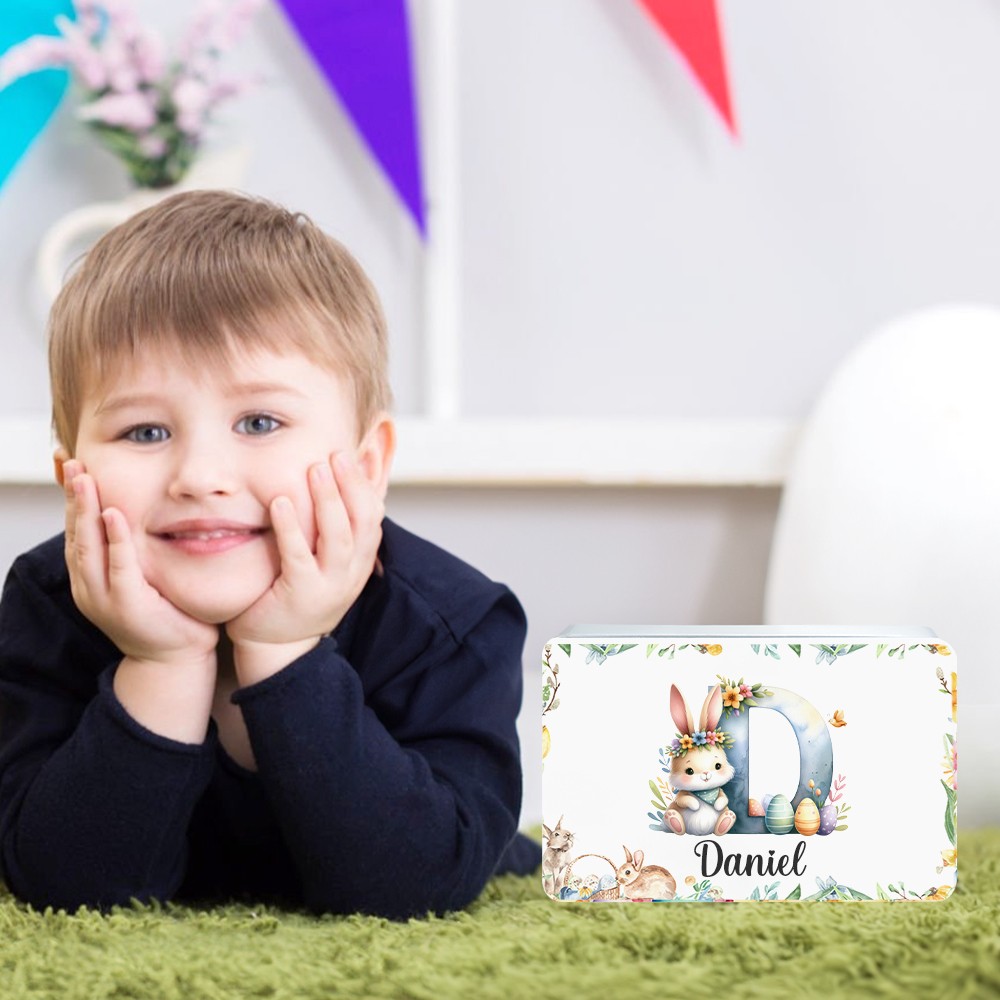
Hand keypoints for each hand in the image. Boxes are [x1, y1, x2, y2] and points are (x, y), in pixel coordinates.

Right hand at [62, 460, 219, 666]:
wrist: (174, 662)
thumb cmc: (165, 615)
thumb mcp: (141, 576)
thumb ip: (131, 549)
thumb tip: (132, 512)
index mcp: (90, 578)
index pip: (76, 530)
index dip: (72, 498)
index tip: (70, 466)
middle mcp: (88, 586)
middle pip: (75, 533)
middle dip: (73, 496)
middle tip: (72, 462)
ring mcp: (104, 598)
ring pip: (88, 546)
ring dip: (86, 510)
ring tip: (85, 478)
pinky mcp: (127, 606)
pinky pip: (120, 567)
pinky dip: (115, 540)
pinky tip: (113, 515)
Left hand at [226, 452, 383, 681]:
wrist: (277, 648)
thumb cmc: (295, 594)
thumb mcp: (324, 559)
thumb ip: (332, 527)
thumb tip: (338, 483)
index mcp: (359, 560)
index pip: (374, 515)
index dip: (366, 483)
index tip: (353, 454)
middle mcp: (351, 572)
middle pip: (362, 520)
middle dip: (351, 484)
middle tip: (335, 454)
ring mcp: (330, 585)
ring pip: (339, 536)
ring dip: (328, 500)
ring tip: (315, 470)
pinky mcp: (301, 594)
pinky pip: (300, 556)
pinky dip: (291, 527)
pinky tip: (279, 503)